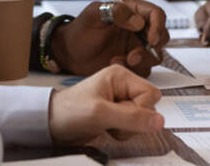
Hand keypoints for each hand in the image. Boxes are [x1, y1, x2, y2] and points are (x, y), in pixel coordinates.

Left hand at [48, 64, 164, 143]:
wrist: (50, 124)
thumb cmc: (68, 111)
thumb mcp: (100, 114)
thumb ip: (132, 118)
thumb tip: (159, 122)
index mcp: (120, 76)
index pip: (151, 94)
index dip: (141, 110)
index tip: (123, 116)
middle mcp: (122, 86)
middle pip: (148, 107)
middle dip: (133, 121)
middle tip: (112, 121)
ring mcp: (120, 100)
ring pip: (142, 119)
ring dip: (127, 128)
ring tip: (106, 124)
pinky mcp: (117, 114)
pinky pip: (132, 126)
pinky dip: (122, 132)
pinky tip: (107, 128)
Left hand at [50, 0, 168, 76]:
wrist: (69, 54)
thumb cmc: (79, 31)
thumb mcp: (93, 15)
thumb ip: (116, 11)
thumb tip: (137, 21)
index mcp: (131, 11)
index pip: (156, 14)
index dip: (158, 26)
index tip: (151, 39)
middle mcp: (137, 28)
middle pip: (162, 36)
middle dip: (151, 48)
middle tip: (133, 55)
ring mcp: (136, 46)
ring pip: (155, 55)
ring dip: (141, 60)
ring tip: (120, 60)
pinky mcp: (132, 62)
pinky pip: (144, 68)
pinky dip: (132, 70)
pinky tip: (115, 64)